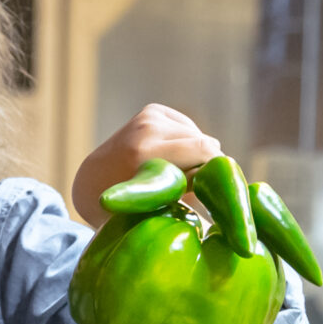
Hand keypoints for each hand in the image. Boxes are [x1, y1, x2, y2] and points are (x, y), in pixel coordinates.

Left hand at [69, 104, 221, 228]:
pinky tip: (171, 160)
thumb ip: (191, 201)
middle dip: (209, 167)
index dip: (219, 174)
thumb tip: (231, 204)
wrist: (91, 182)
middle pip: (206, 144)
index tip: (217, 195)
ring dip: (197, 158)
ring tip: (178, 176)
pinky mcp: (153, 110)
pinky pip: (190, 130)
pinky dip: (188, 146)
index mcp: (146, 153)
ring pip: (200, 138)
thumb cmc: (125, 210)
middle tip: (198, 190)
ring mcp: (149, 116)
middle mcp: (147, 128)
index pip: (207, 151)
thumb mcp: (157, 212)